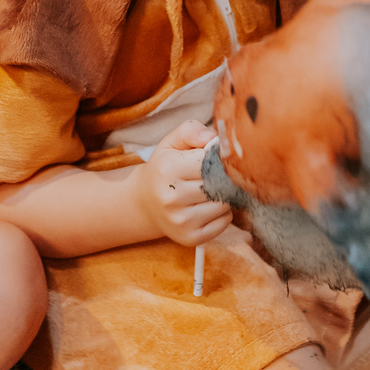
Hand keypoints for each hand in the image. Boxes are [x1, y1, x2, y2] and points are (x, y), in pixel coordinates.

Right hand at [135, 121, 229, 247]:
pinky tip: (208, 206)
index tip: (216, 157)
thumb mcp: (171, 143)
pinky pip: (225, 221)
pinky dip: (223, 212)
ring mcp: (182, 221)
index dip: (218, 157)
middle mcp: (172, 198)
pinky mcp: (191, 238)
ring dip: (224, 195)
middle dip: (223, 176)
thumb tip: (212, 138)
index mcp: (168, 169)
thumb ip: (192, 131)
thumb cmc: (163, 169)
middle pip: (220, 183)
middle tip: (216, 174)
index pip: (211, 160)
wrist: (145, 204)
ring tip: (210, 190)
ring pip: (225, 203)